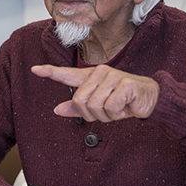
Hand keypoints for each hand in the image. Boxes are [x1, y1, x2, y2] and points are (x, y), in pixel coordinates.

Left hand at [32, 64, 158, 121]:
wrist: (150, 99)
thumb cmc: (123, 102)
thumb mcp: (98, 107)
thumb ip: (78, 108)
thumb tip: (57, 109)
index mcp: (90, 77)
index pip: (66, 74)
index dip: (49, 72)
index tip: (34, 69)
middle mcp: (99, 73)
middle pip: (79, 101)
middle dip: (91, 114)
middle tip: (106, 112)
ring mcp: (112, 76)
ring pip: (94, 106)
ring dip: (106, 116)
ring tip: (116, 109)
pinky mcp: (124, 84)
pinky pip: (109, 108)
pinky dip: (116, 114)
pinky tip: (125, 108)